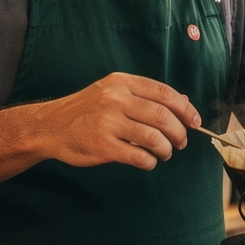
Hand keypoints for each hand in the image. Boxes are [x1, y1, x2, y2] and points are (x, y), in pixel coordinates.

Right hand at [37, 72, 200, 170]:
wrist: (50, 126)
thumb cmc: (85, 110)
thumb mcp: (111, 92)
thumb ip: (144, 95)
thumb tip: (183, 101)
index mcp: (121, 83)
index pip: (164, 93)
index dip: (185, 108)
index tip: (195, 121)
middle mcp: (115, 99)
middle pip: (163, 116)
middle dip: (179, 132)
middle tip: (181, 142)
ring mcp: (108, 123)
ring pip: (155, 138)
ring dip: (167, 149)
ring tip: (165, 153)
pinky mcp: (103, 146)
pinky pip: (139, 156)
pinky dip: (150, 162)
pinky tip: (148, 161)